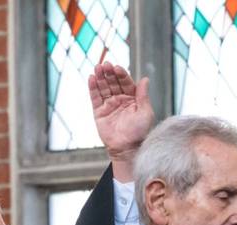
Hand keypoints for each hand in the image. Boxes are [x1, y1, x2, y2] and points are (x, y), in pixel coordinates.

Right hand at [88, 62, 152, 178]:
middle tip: (105, 65)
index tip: (117, 68)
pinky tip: (91, 78)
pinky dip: (92, 88)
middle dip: (109, 73)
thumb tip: (145, 79)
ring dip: (100, 77)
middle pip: (113, 83)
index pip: (126, 82)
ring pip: (103, 88)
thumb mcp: (145, 113)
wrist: (127, 149)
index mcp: (133, 99)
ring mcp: (109, 106)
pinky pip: (95, 98)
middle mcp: (120, 100)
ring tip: (97, 68)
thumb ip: (143, 95)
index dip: (121, 74)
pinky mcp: (99, 112)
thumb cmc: (139, 133)